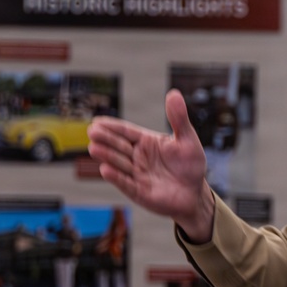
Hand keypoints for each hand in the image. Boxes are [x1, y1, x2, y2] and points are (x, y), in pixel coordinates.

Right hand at [87, 89, 214, 242]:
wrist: (194, 193)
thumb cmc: (190, 164)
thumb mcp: (187, 139)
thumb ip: (179, 119)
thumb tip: (174, 93)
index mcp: (146, 141)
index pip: (126, 131)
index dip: (112, 126)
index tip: (97, 121)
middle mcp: (137, 157)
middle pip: (119, 145)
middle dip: (106, 139)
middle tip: (92, 131)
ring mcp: (136, 174)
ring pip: (119, 164)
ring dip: (106, 156)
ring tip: (94, 148)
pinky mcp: (138, 192)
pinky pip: (126, 184)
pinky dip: (116, 177)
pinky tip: (105, 169)